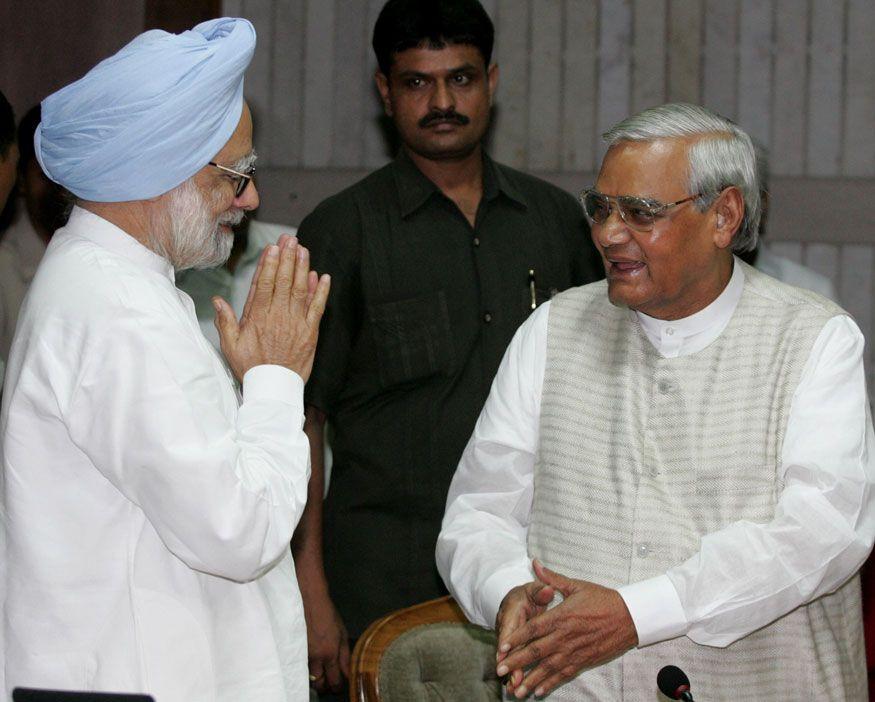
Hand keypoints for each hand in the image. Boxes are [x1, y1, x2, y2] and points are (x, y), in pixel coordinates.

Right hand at [213, 235, 329, 381]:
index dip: (269, 264)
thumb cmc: (251, 367)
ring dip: (302, 268)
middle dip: (287, 258)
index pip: (263, 284)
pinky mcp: (310, 332)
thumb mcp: (230, 345)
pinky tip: (323, 277)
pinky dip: (321, 292)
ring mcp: (296, 323)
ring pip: (300, 290)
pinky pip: (317, 308)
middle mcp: (277, 316)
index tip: (273, 247)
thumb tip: (218, 301)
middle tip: (290, 239)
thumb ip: (225, 321)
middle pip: (283, 281)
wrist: (273, 388)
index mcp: (257, 317)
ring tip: (304, 250)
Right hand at [303, 588, 349, 692]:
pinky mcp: (294, 650)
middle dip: (325, 687)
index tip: (338, 687)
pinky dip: (306, 669)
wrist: (309, 601)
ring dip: (315, 679)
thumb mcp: (342, 634)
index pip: (334, 680)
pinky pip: (300, 667)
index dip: (337, 687)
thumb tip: (348, 673)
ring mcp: (303, 654)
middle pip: (319, 684)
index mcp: (330, 653)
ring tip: (320, 674)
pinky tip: (310, 665)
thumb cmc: (328, 615)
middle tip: (329, 684)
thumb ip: (345, 656)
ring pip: (308, 677)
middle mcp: (316, 657)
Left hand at [496, 560, 637, 698]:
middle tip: (500, 670)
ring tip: (516, 691)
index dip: (516, 638)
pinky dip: (550, 684)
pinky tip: (539, 691)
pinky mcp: (583, 661)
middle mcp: (565, 636)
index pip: (533, 629)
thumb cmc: (602, 599)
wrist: (630, 617)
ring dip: (531, 680)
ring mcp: (574, 651)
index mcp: (561, 616)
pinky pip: (564, 675)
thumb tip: (535, 563)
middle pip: (536, 651)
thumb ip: (552, 578)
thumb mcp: (576, 585)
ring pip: (548, 668)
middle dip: (516, 662)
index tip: (502, 646)